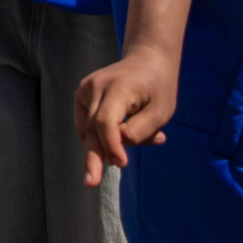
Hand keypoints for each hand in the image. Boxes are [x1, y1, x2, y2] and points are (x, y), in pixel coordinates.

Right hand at [75, 46, 179, 186]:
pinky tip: (125, 130)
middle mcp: (95, 86)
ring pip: (90, 129)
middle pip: (92, 128)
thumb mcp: (162, 111)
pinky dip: (103, 135)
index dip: (112, 146)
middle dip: (94, 157)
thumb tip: (115, 148)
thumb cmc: (159, 87)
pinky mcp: (81, 94)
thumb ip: (140, 132)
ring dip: (108, 144)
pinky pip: (88, 124)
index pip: (106, 122)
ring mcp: (84, 89)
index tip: (123, 164)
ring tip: (139, 140)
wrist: (146, 59)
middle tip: (91, 182)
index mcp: (118, 88)